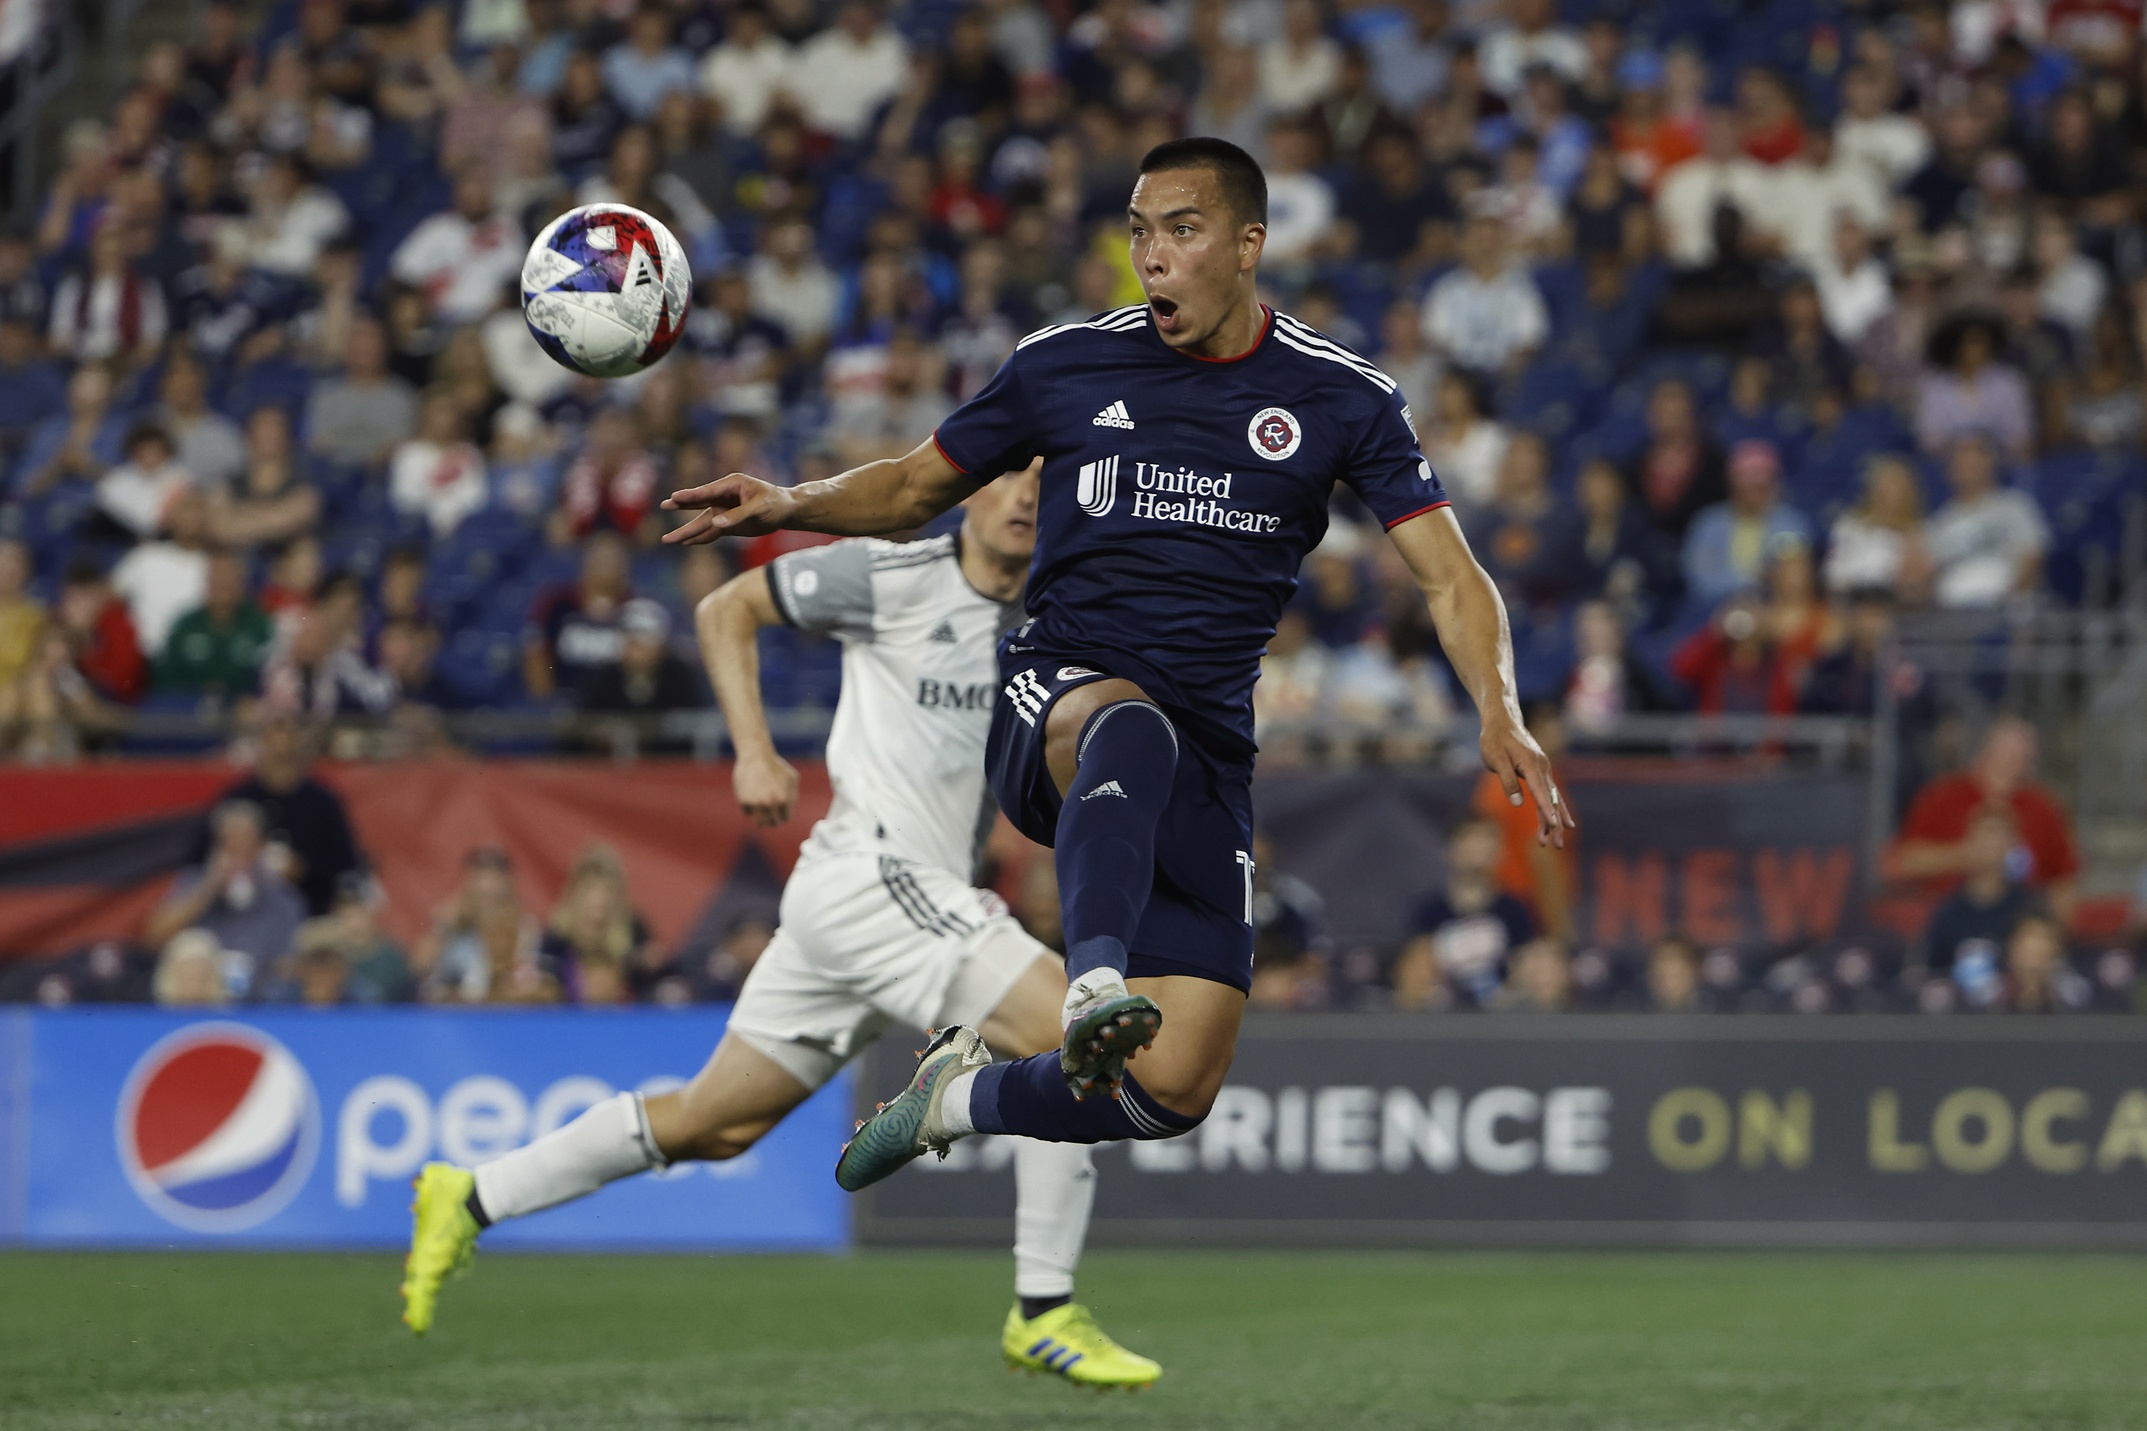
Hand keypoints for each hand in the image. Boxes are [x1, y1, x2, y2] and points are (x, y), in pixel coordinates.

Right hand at [661, 473, 797, 544]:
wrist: (786, 511)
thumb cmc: (775, 503)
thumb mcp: (759, 508)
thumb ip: (738, 515)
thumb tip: (717, 524)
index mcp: (731, 485)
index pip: (707, 491)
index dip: (690, 495)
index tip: (674, 497)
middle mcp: (723, 497)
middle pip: (699, 505)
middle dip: (681, 507)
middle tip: (663, 505)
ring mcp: (723, 511)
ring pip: (702, 522)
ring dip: (687, 531)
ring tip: (669, 539)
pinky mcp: (727, 524)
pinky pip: (711, 532)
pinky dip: (699, 539)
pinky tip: (686, 543)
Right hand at [733, 748, 799, 826]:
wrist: (756, 756)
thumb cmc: (775, 766)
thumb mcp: (792, 778)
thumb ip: (793, 795)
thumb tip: (790, 808)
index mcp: (784, 800)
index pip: (784, 818)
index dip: (782, 815)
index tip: (779, 812)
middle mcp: (770, 804)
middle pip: (772, 823)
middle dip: (772, 820)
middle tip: (770, 816)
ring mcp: (756, 804)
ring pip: (760, 822)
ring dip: (761, 819)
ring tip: (762, 811)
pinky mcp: (744, 801)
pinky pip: (748, 813)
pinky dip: (750, 809)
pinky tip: (751, 798)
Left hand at [1481, 714, 1575, 848]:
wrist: (1502, 721)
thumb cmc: (1494, 739)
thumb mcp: (1495, 758)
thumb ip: (1507, 780)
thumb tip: (1517, 802)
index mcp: (1531, 764)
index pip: (1540, 791)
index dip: (1546, 810)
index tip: (1553, 826)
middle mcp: (1542, 767)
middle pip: (1551, 799)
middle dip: (1553, 824)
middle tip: (1555, 845)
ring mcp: (1544, 769)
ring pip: (1552, 799)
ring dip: (1553, 821)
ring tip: (1555, 842)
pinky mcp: (1540, 771)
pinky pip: (1549, 793)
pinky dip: (1553, 809)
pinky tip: (1559, 822)